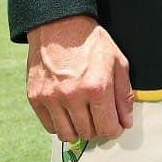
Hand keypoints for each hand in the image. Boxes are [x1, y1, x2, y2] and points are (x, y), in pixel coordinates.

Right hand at [26, 15, 132, 142]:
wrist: (60, 27)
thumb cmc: (91, 43)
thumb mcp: (118, 63)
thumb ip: (124, 95)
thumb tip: (126, 122)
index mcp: (97, 87)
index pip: (108, 127)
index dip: (115, 129)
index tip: (115, 124)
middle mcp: (72, 96)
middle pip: (88, 133)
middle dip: (98, 128)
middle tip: (99, 116)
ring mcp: (51, 98)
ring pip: (68, 135)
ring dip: (79, 130)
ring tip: (84, 115)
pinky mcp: (35, 98)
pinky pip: (50, 127)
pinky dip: (61, 124)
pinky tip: (68, 112)